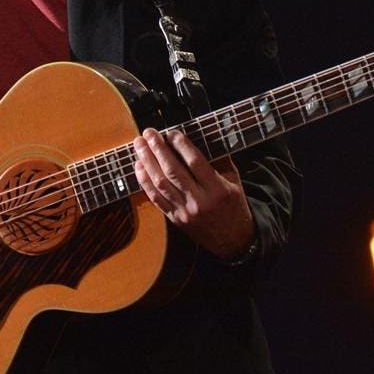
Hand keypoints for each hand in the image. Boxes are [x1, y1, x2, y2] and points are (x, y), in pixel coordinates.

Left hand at [133, 127, 254, 259]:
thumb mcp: (234, 181)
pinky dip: (145, 181)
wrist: (233, 241)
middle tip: (148, 132)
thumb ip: (220, 159)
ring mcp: (184, 212)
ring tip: (139, 145)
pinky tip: (139, 167)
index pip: (195, 162)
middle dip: (158, 149)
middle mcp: (199, 201)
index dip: (181, 145)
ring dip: (147, 162)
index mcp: (217, 189)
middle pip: (173, 171)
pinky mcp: (175, 219)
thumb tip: (202, 136)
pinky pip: (155, 198)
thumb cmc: (234, 206)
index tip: (171, 132)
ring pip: (161, 183)